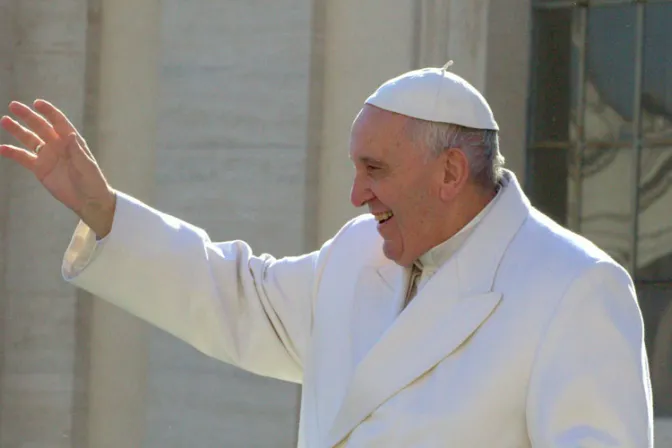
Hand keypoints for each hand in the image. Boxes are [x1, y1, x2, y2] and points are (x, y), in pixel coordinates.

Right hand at [0, 100, 115, 237]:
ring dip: (17, 130)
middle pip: (40, 126)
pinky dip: (13, 153)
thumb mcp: (86, 165)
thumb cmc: (92, 180)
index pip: (58, 122)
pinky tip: (2, 148)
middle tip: (14, 106)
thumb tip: (70, 135)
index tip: (37, 103)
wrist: (88, 200)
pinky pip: (24, 158)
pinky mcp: (40, 168)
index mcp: (72, 141)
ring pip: (30, 139)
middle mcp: (58, 145)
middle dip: (28, 116)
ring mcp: (48, 156)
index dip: (49, 112)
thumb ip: (77, 151)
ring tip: (5, 120)